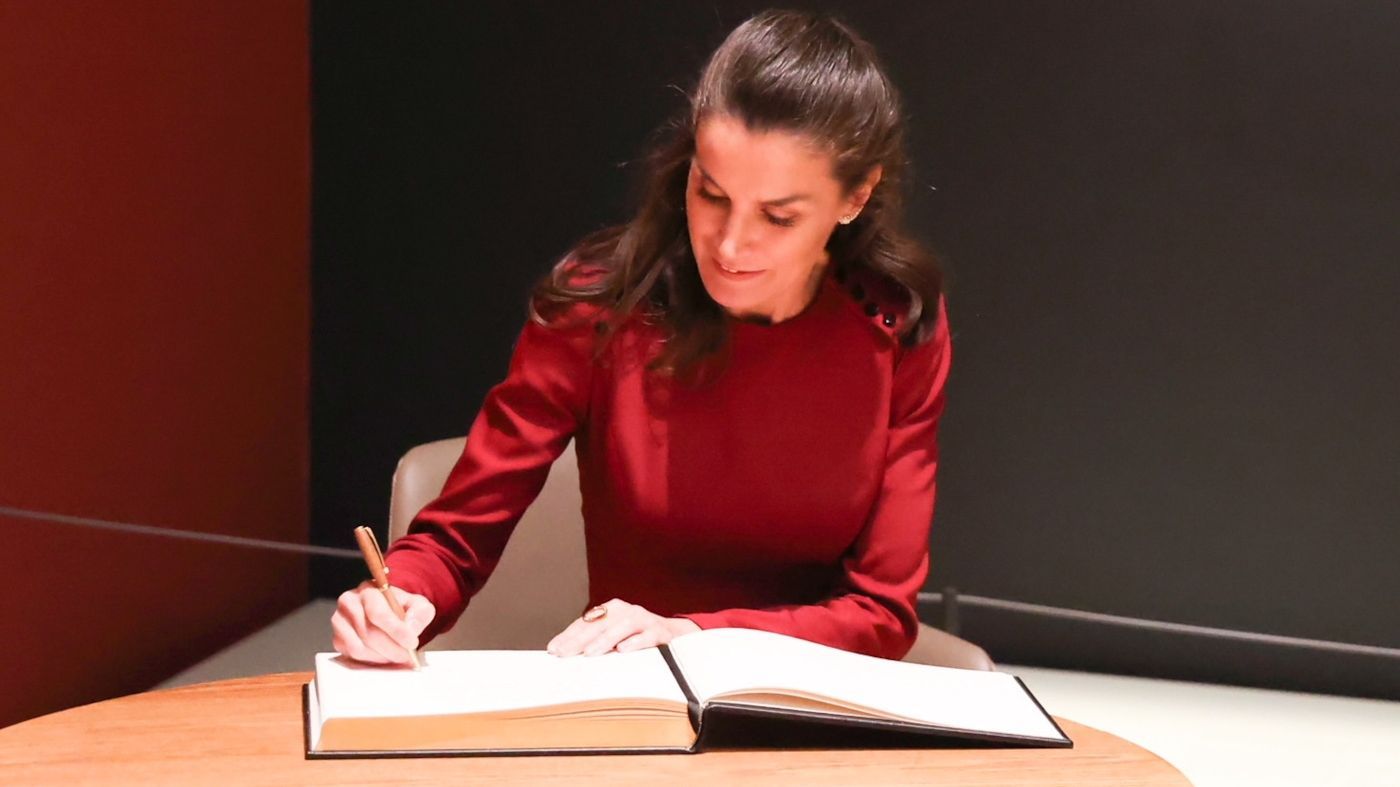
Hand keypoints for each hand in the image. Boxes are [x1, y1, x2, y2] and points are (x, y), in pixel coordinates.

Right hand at [331, 581, 435, 664]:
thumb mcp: (417, 604)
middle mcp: (349, 602)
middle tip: (407, 655)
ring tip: (397, 655)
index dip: (396, 631)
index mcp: (368, 590)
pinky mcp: (338, 639)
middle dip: (392, 648)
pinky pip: (353, 656)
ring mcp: (340, 621)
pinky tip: (384, 655)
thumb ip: (420, 612)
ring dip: (382, 656)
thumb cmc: (399, 607)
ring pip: (360, 647)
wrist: (386, 612)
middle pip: (369, 633)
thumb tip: (410, 628)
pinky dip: (371, 660)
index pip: (378, 613)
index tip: (411, 642)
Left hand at [546, 598, 700, 656]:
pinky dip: (635, 642)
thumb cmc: (637, 638)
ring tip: (589, 653)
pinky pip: (646, 636)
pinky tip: (623, 650)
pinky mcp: (660, 631)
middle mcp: (626, 611)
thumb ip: (595, 642)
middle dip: (579, 639)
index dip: (568, 635)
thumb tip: (565, 654)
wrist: (675, 635)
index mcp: (612, 610)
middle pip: (599, 625)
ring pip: (621, 627)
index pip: (586, 623)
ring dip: (604, 640)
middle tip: (564, 653)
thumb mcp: (615, 637)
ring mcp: (643, 620)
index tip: (553, 649)